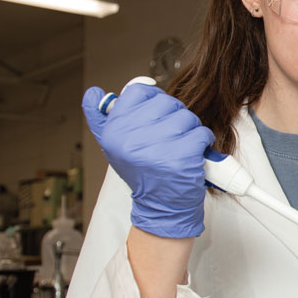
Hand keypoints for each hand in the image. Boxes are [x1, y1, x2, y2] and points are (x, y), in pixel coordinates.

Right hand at [82, 84, 214, 237]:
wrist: (160, 206)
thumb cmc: (142, 172)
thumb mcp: (113, 146)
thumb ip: (101, 117)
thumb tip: (94, 92)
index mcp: (114, 130)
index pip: (138, 91)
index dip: (153, 100)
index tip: (155, 117)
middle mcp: (132, 138)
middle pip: (166, 102)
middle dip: (174, 116)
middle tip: (169, 137)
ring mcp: (158, 147)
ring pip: (186, 116)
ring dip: (190, 129)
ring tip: (180, 146)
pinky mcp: (182, 157)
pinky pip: (201, 133)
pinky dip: (202, 141)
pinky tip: (193, 153)